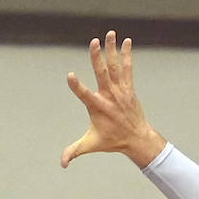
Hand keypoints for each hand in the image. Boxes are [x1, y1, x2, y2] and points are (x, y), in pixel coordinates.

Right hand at [61, 31, 164, 169]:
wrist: (137, 139)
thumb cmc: (112, 140)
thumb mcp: (91, 144)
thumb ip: (75, 150)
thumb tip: (62, 164)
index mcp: (97, 107)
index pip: (84, 94)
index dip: (76, 86)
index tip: (70, 76)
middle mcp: (109, 96)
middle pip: (102, 74)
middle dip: (98, 58)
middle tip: (94, 42)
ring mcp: (120, 90)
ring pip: (115, 67)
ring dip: (112, 50)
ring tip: (110, 34)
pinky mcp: (128, 88)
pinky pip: (128, 68)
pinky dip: (127, 55)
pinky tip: (126, 41)